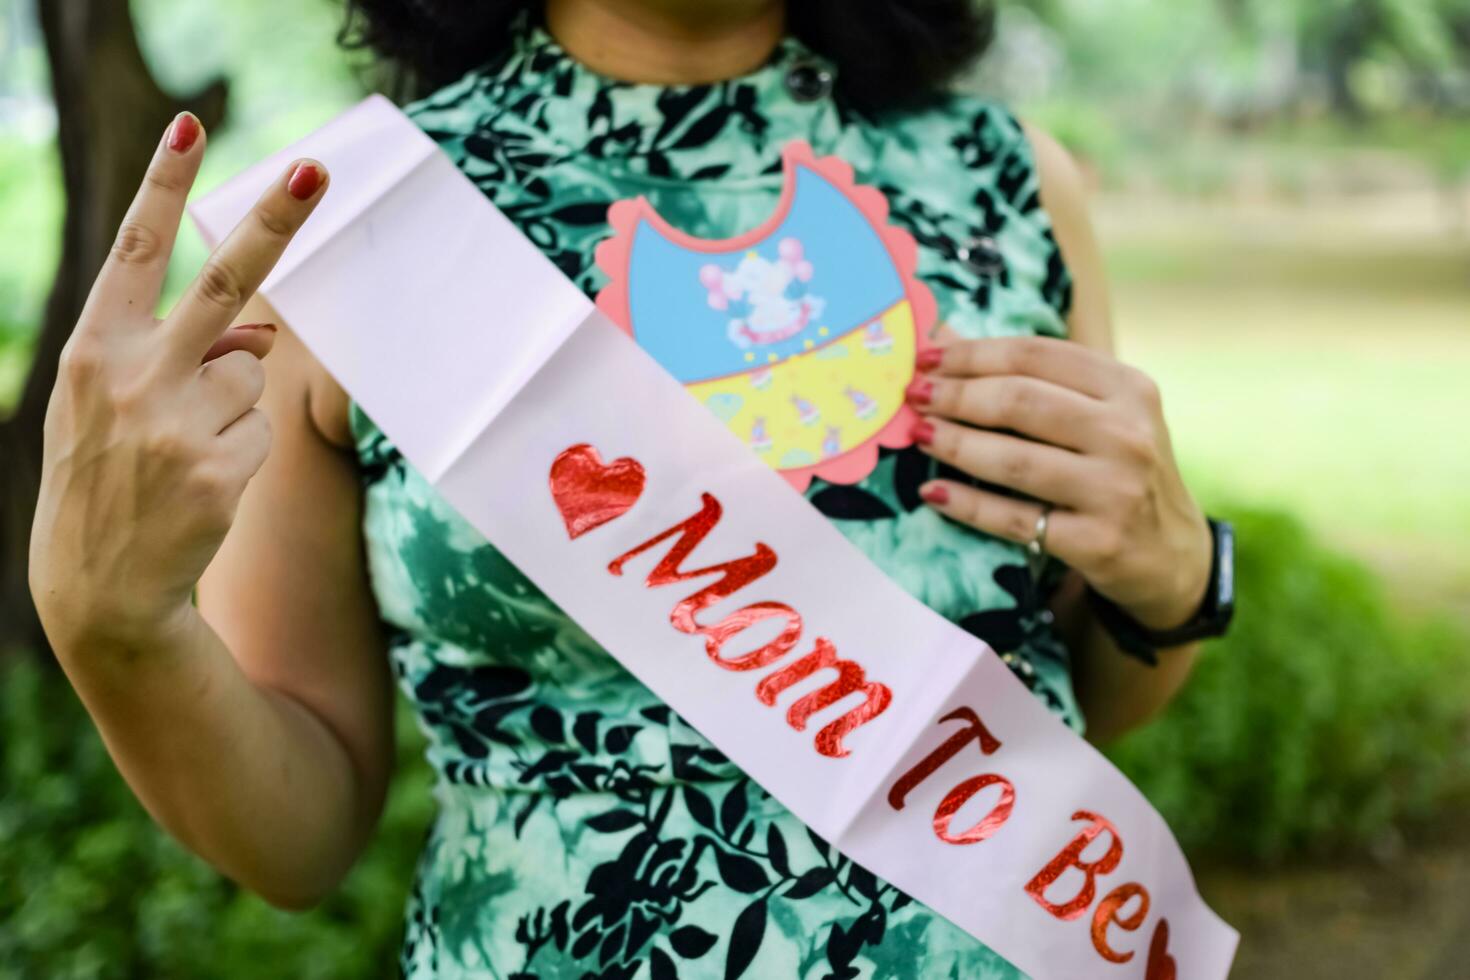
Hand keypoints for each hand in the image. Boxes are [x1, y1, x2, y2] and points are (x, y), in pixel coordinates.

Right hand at [28, 111, 327, 648]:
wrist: (99, 585)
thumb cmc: (109, 473)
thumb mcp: (111, 403)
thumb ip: (172, 352)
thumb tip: (264, 331)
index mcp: (94, 348)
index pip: (136, 250)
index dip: (163, 185)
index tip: (191, 125)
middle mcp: (132, 377)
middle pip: (225, 283)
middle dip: (274, 223)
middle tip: (315, 171)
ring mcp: (176, 425)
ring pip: (253, 374)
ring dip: (233, 405)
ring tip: (183, 450)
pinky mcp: (218, 469)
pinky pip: (264, 428)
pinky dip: (245, 449)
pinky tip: (202, 483)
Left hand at [906, 336, 1210, 631]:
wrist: (1170, 553)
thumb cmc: (1117, 469)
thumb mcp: (1098, 414)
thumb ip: (1033, 379)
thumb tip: (943, 339)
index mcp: (1128, 388)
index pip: (1036, 355)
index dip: (973, 353)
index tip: (926, 359)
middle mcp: (1128, 434)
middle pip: (1021, 402)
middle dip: (956, 395)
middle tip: (913, 396)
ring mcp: (1116, 490)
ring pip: (1014, 460)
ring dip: (954, 444)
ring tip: (919, 434)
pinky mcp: (1098, 542)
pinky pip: (1014, 519)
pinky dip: (967, 504)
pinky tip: (933, 492)